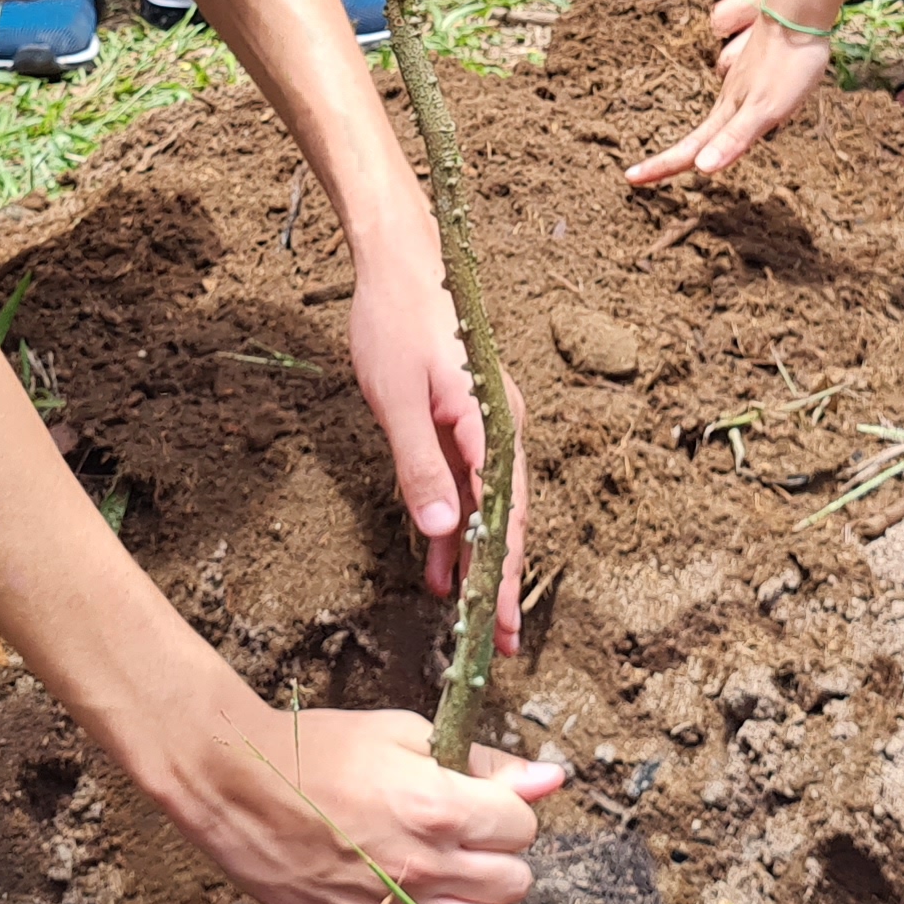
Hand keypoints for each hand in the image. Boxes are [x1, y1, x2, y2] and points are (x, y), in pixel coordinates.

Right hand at [179, 707, 562, 903]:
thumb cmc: (316, 750)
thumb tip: (550, 778)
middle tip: (472, 833)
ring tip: (465, 879)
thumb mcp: (403, 733)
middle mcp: (425, 866)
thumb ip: (481, 760)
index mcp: (437, 805)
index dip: (510, 805)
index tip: (486, 797)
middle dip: (503, 853)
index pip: (523, 823)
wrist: (236, 788)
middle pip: (515, 879)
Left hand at [346, 237, 527, 647]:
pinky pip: (467, 482)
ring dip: (475, 557)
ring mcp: (484, 423)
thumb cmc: (396, 321)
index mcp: (492, 423)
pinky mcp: (464, 417)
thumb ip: (421, 466)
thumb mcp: (398, 400)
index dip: (502, 575)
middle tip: (499, 644)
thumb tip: (447, 532)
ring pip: (487, 505)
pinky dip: (455, 522)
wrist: (398, 260)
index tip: (500, 626)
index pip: (504, 517)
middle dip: (501, 582)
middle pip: (507, 518)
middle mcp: (500, 426)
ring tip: (464, 615)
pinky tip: (438, 556)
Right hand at [626, 0, 834, 185]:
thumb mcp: (763, 109)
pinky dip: (723, 124)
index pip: (689, 150)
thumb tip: (701, 168)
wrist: (799, 14)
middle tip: (640, 175)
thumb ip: (734, 138)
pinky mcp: (755, 76)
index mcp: (726, 113)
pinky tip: (730, 120)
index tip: (630, 178)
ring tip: (683, 157)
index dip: (661, 166)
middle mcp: (728, 101)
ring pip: (714, 123)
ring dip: (694, 143)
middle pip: (695, 139)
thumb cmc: (786, 63)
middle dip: (669, 159)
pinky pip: (733, 107)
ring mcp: (740, 87)